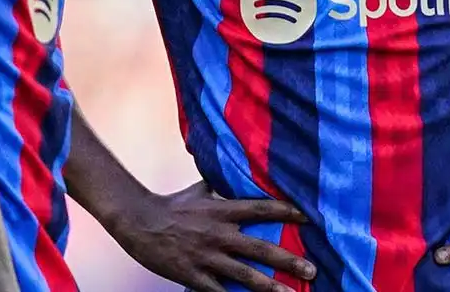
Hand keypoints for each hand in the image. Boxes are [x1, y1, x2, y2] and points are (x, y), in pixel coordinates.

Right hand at [105, 180, 316, 291]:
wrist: (138, 222)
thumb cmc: (171, 205)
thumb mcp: (198, 190)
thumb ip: (220, 184)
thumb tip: (235, 169)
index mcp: (222, 210)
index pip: (261, 208)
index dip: (287, 211)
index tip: (308, 217)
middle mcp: (219, 233)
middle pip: (261, 248)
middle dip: (289, 260)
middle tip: (311, 271)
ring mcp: (207, 257)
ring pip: (245, 275)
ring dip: (270, 287)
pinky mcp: (194, 276)